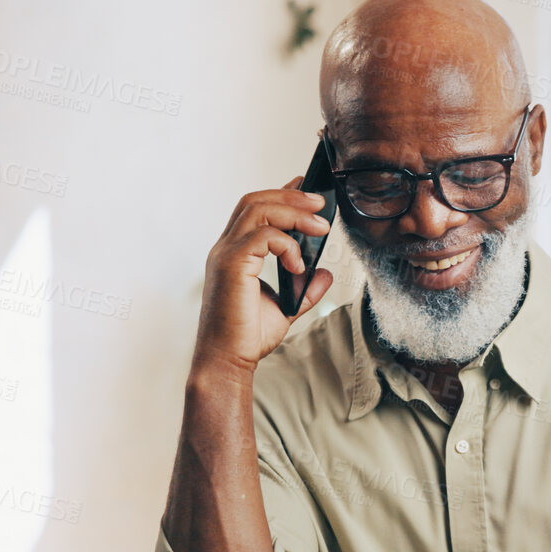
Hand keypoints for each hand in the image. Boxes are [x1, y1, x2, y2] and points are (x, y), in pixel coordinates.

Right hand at [191, 179, 334, 376]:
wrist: (227, 362)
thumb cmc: (246, 338)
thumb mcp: (285, 308)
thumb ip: (304, 289)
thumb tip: (325, 273)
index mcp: (234, 253)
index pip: (254, 209)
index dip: (281, 193)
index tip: (308, 190)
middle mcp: (226, 248)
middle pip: (255, 201)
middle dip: (291, 196)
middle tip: (321, 204)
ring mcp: (226, 254)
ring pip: (258, 210)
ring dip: (293, 213)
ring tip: (320, 227)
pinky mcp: (232, 265)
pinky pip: (263, 236)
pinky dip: (287, 245)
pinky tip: (298, 264)